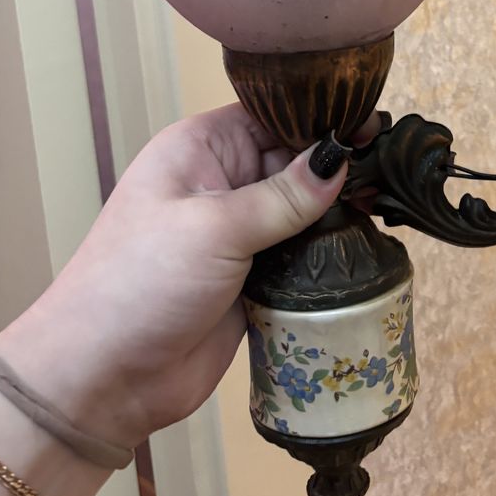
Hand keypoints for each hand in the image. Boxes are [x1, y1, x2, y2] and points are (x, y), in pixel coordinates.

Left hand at [0, 104, 378, 449]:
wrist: (102, 380)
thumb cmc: (139, 284)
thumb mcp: (214, 228)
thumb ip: (284, 196)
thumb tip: (339, 159)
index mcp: (200, 150)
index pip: (273, 115)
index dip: (320, 118)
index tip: (372, 125)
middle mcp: (221, 184)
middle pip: (294, 161)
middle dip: (339, 164)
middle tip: (394, 166)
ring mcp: (238, 234)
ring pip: (303, 210)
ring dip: (339, 210)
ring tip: (389, 203)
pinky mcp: (254, 279)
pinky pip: (302, 253)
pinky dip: (330, 251)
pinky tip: (369, 242)